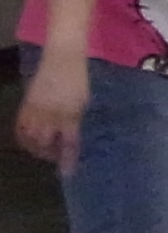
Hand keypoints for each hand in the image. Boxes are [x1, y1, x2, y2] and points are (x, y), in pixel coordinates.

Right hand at [12, 52, 86, 166]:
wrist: (61, 58)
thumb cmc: (78, 80)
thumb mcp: (82, 103)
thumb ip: (75, 122)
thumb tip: (69, 138)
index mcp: (69, 113)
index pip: (68, 142)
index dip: (68, 159)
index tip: (68, 173)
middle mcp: (50, 113)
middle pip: (45, 143)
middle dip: (50, 154)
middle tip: (57, 158)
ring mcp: (36, 108)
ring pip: (30, 137)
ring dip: (36, 148)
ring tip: (44, 151)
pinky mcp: (26, 104)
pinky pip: (20, 126)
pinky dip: (24, 137)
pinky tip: (30, 140)